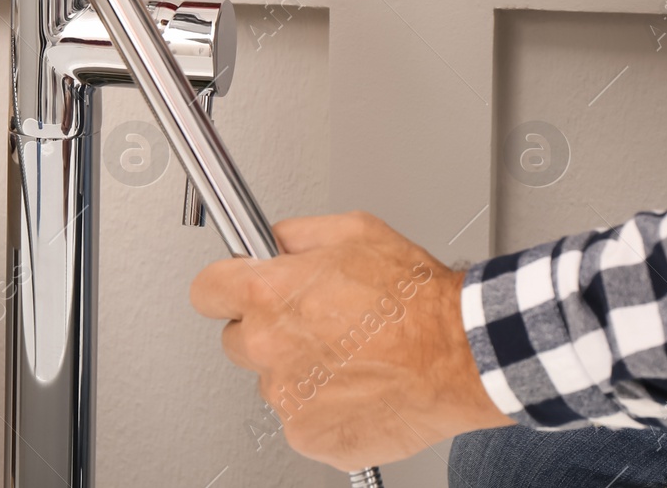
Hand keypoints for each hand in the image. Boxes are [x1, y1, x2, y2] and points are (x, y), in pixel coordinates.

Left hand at [190, 211, 511, 468]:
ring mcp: (287, 398)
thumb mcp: (355, 231)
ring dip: (300, 369)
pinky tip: (358, 384)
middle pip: (237, 339)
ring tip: (351, 354)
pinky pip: (301, 418)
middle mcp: (268, 347)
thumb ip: (296, 235)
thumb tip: (273, 242)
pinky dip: (323, 406)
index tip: (237, 289)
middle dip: (268, 329)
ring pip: (274, 381)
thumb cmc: (416, 300)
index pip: (206, 291)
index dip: (226, 286)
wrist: (460, 355)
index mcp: (269, 294)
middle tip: (317, 322)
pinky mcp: (309, 436)